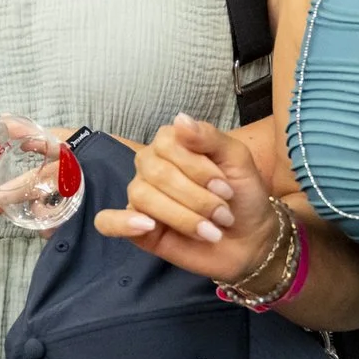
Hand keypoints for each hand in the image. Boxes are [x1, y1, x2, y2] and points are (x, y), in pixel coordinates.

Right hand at [93, 115, 273, 286]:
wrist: (250, 240)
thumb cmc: (243, 195)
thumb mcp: (237, 159)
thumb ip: (209, 137)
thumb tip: (179, 118)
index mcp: (171, 144)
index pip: (167, 144)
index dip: (198, 168)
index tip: (227, 188)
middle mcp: (150, 166)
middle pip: (156, 173)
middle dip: (196, 197)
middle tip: (223, 214)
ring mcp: (141, 197)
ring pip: (143, 197)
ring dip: (182, 217)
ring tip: (209, 231)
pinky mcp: (137, 230)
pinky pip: (108, 222)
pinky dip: (121, 223)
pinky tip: (148, 227)